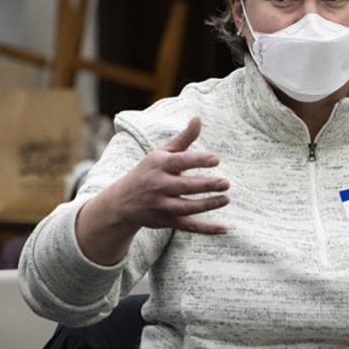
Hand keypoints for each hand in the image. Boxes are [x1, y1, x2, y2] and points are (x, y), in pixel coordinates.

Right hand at [108, 116, 229, 234]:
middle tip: (226, 183)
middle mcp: (159, 186)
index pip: (180, 162)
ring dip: (208, 205)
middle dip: (206, 185)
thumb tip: (198, 119)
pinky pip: (188, 227)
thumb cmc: (148, 172)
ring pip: (187, 208)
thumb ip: (182, 139)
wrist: (122, 202)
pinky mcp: (166, 221)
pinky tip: (224, 228)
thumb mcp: (161, 154)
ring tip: (226, 199)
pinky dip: (206, 229)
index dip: (198, 160)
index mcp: (159, 165)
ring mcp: (162, 205)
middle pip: (185, 186)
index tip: (216, 159)